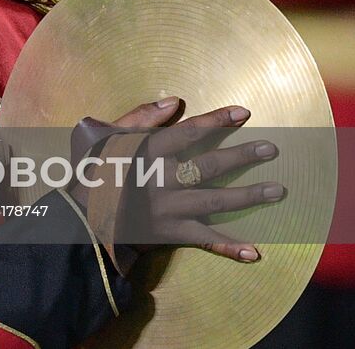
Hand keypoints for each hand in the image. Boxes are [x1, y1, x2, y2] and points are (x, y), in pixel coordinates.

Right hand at [73, 99, 283, 263]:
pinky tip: (254, 252)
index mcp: (147, 152)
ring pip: (214, 201)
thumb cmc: (90, 171)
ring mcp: (168, 208)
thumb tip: (173, 102)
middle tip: (270, 149)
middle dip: (241, 156)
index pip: (189, 132)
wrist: (77, 217)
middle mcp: (162, 179)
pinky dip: (228, 247)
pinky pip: (203, 240)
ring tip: (277, 190)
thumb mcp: (102, 135)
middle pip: (208, 166)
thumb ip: (138, 116)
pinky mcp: (169, 232)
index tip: (244, 113)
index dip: (217, 121)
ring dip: (248, 196)